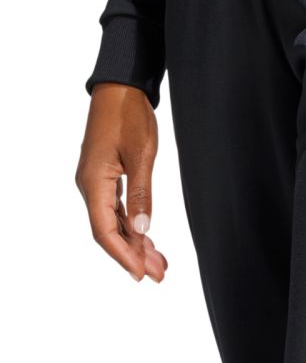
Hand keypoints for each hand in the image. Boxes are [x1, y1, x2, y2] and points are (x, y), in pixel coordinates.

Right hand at [76, 83, 167, 281]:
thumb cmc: (130, 116)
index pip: (104, 231)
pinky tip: (146, 238)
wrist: (120, 88)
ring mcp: (96, 182)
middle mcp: (90, 187)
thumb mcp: (142, 155)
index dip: (123, 255)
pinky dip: (132, 225)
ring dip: (135, 243)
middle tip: (159, 275)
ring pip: (113, 222)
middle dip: (133, 255)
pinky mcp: (106, 176)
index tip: (141, 274)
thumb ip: (142, 193)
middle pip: (109, 232)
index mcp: (94, 183)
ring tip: (159, 263)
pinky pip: (116, 209)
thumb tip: (142, 229)